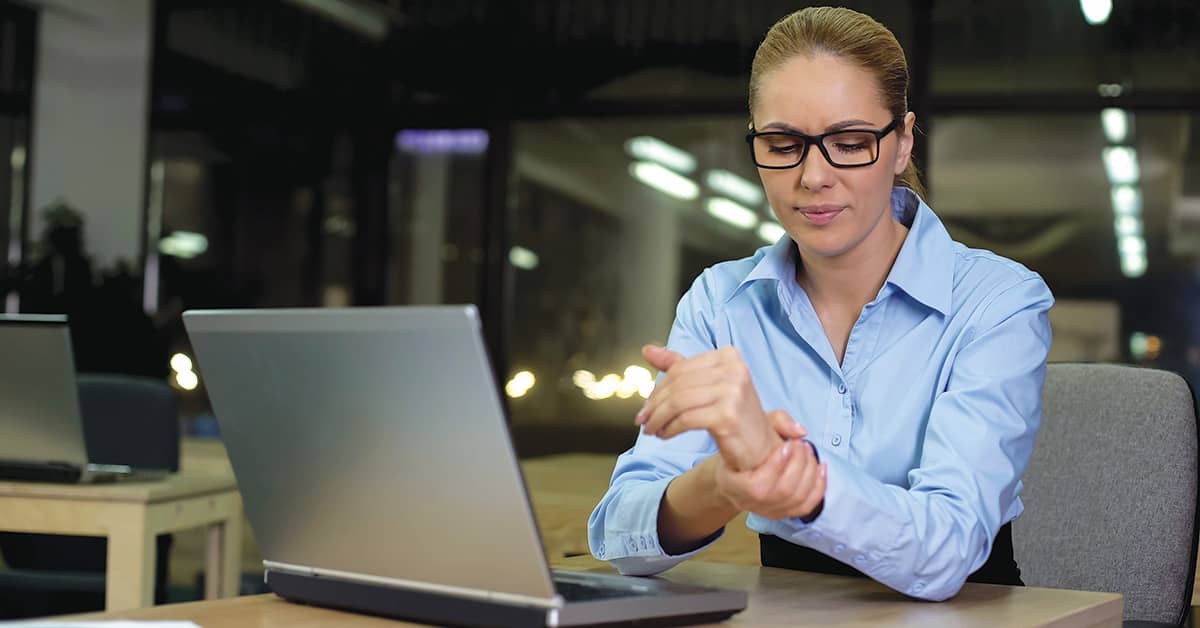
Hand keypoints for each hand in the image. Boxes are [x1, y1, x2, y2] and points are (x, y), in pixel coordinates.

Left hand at [636, 344, 777, 470]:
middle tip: (643, 419)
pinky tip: (665, 434)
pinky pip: (685, 420)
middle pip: (678, 385)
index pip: (681, 368)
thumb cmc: (732, 413)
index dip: (658, 387)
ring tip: (651, 428)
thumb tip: (647, 350)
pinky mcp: (728, 416)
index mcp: (729, 356)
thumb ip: (680, 366)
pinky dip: (669, 428)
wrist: (759, 446)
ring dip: (658, 418)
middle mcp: (734, 370)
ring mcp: (733, 392)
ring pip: (678, 402)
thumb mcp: (707, 385)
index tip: (647, 404)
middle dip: (655, 404)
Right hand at [713, 411, 826, 520]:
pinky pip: (807, 506)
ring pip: (798, 498)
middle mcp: (749, 503)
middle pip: (783, 491)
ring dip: (810, 472)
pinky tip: (821, 468)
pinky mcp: (782, 513)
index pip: (757, 486)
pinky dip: (819, 486)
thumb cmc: (742, 448)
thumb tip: (800, 431)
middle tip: (800, 444)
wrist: (736, 472)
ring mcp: (767, 511)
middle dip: (799, 464)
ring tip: (808, 451)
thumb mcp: (751, 427)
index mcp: (733, 485)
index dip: (777, 466)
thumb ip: (776, 422)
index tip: (787, 444)